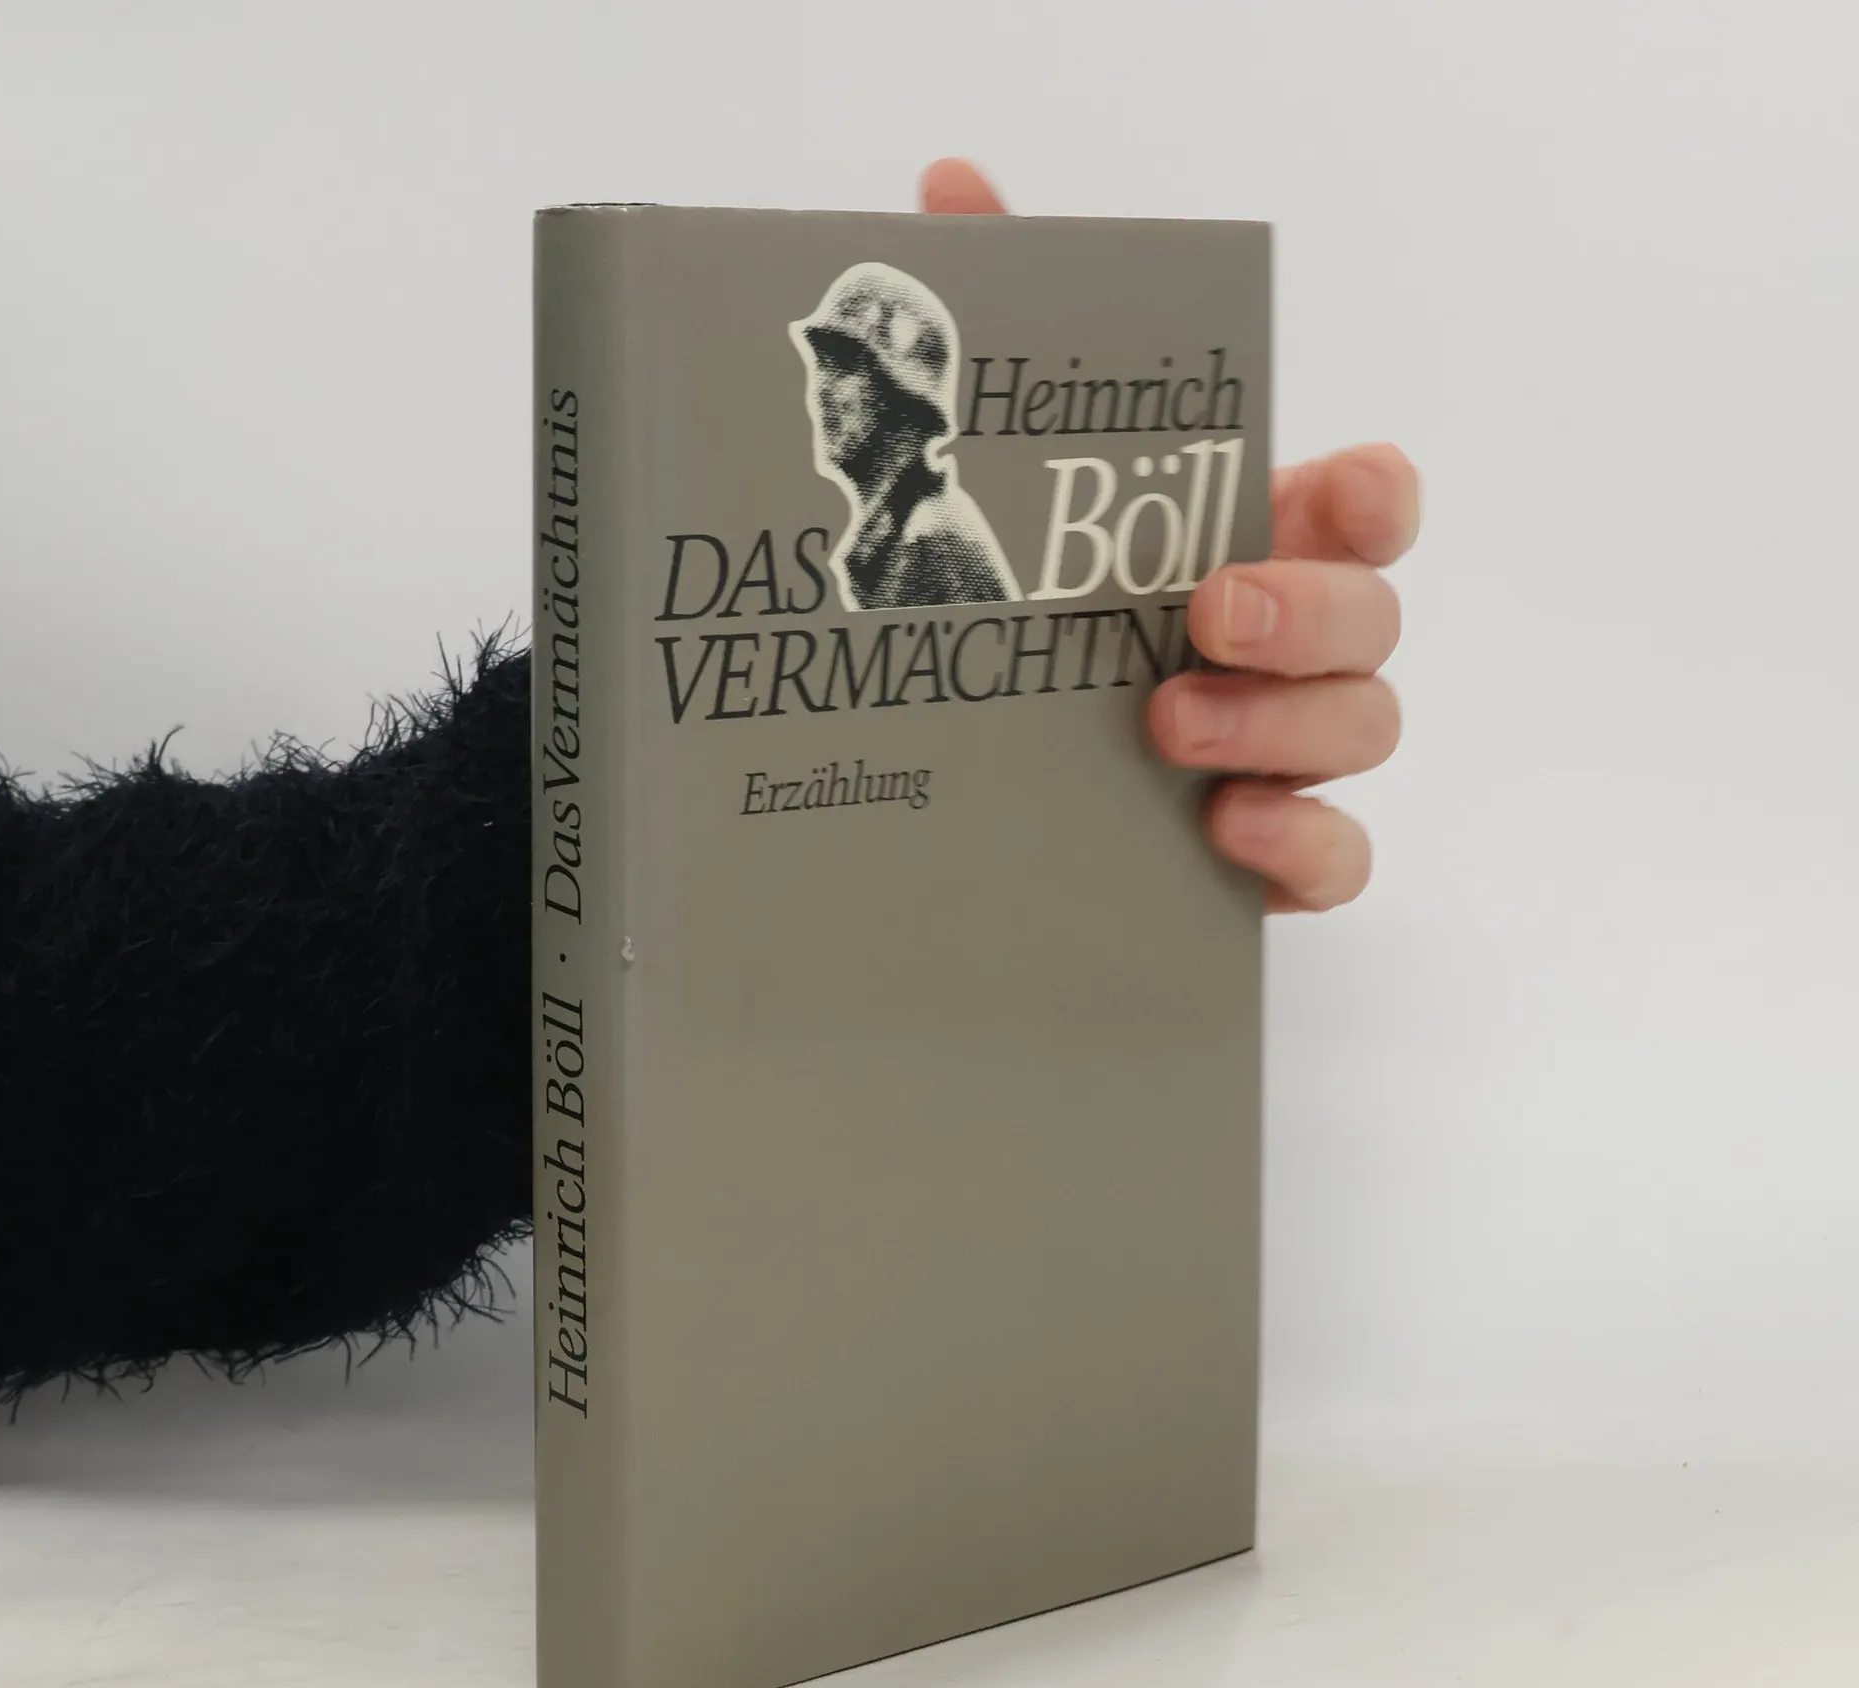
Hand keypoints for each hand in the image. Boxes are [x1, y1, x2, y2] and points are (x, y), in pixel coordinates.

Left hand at [920, 158, 1417, 913]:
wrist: (986, 775)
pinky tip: (1227, 834)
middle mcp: (1296, 643)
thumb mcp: (1012, 469)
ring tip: (1166, 731)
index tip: (1336, 485)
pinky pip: (1340, 859)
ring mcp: (1292, 749)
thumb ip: (1007, 324)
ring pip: (1368, 731)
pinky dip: (1305, 850)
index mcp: (1259, 541)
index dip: (1377, 495)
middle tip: (1205, 616)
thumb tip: (948, 189)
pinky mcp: (1274, 849)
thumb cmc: (1038, 603)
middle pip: (1378, 618)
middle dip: (1309, 613)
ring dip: (1284, 728)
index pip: (1371, 506)